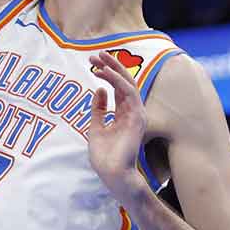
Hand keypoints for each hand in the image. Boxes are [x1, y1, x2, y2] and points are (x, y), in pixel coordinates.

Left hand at [86, 49, 149, 202]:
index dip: (107, 73)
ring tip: (98, 59)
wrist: (112, 174)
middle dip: (111, 65)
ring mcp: (136, 114)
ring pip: (128, 83)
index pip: (118, 87)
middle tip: (96, 55)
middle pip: (125, 82)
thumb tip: (98, 90)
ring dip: (114, 69)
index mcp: (124, 114)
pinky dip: (116, 80)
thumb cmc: (105, 157)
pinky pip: (129, 93)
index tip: (92, 63)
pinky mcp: (136, 117)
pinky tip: (103, 73)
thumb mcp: (96, 128)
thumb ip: (98, 110)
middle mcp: (132, 112)